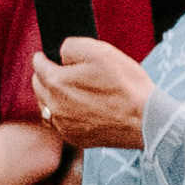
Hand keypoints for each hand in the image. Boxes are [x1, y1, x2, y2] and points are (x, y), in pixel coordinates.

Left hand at [33, 40, 151, 153]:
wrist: (146, 120)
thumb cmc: (126, 84)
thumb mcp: (100, 51)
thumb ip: (71, 46)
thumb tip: (60, 53)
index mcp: (56, 83)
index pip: (38, 65)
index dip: (42, 57)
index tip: (44, 55)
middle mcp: (54, 107)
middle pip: (38, 86)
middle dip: (45, 75)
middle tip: (58, 70)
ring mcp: (63, 125)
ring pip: (45, 106)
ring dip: (50, 95)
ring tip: (65, 89)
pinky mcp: (74, 138)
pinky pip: (58, 123)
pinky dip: (60, 114)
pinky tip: (73, 108)